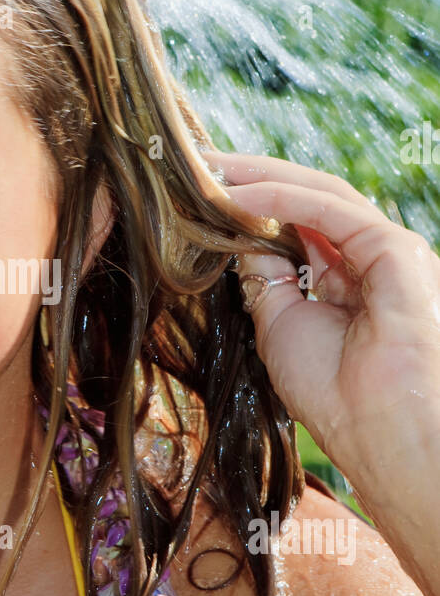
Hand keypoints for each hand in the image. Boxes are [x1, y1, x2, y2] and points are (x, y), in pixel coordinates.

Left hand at [204, 150, 439, 491]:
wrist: (380, 430)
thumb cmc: (335, 393)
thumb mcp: (279, 325)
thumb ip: (265, 278)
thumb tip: (241, 236)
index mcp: (347, 284)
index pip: (298, 230)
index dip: (252, 209)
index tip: (204, 194)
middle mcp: (370, 261)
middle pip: (307, 204)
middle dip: (253, 181)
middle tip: (201, 165)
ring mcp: (386, 251)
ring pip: (319, 196)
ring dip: (262, 178)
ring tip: (212, 168)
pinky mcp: (394, 246)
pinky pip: (329, 208)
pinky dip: (282, 196)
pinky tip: (240, 193)